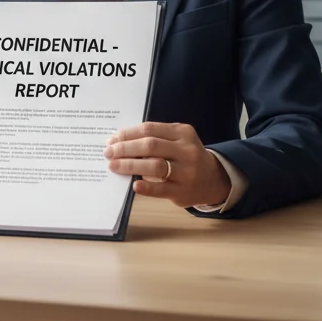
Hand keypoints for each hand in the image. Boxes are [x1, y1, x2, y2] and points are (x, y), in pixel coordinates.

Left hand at [104, 122, 230, 208]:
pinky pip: (162, 189)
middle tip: (109, 153)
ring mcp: (186, 171)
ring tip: (114, 166)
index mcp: (183, 132)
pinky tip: (134, 184)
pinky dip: (147, 187)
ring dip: (130, 165)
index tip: (112, 139)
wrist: (213, 179)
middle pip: (150, 146)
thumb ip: (155, 138)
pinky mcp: (183, 191)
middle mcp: (186, 150)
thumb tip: (120, 142)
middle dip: (125, 149)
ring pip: (155, 166)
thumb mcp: (178, 141)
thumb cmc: (186, 157)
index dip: (128, 134)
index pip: (150, 129)